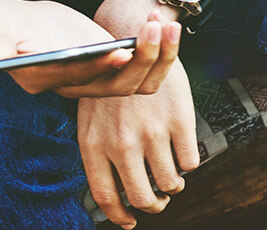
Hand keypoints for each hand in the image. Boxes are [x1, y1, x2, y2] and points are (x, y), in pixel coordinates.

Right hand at [3, 4, 180, 96]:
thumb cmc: (12, 26)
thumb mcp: (5, 35)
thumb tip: (18, 54)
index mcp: (51, 79)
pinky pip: (145, 64)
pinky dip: (158, 45)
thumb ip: (11, 47)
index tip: (121, 53)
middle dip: (143, 57)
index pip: (84, 79)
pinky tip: (158, 20)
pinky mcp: (114, 65)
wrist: (23, 24)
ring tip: (165, 24)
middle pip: (120, 84)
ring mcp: (100, 77)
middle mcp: (80, 85)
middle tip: (154, 28)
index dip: (102, 67)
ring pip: (140, 78)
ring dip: (159, 51)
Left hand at [77, 55, 197, 227]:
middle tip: (160, 200)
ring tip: (172, 175)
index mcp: (94, 145)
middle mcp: (121, 143)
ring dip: (175, 185)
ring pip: (172, 183)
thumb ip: (102, 158)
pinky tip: (181, 150)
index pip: (105, 196)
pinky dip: (188, 162)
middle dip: (155, 206)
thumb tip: (120, 203)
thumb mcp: (92, 123)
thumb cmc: (112, 93)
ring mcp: (151, 133)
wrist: (133, 47)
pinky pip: (191, 162)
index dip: (120, 216)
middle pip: (143, 198)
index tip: (131, 223)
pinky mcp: (178, 123)